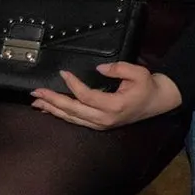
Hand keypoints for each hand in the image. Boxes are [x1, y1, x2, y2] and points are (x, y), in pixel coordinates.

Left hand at [31, 63, 182, 129]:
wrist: (158, 102)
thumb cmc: (148, 86)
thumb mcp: (139, 72)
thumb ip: (119, 69)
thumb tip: (99, 69)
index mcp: (114, 106)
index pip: (86, 96)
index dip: (72, 84)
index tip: (63, 73)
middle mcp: (104, 119)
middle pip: (72, 110)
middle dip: (53, 100)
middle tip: (36, 92)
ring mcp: (100, 124)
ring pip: (71, 117)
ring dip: (53, 109)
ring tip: (36, 101)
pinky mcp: (98, 125)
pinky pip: (75, 120)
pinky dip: (61, 114)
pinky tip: (50, 109)